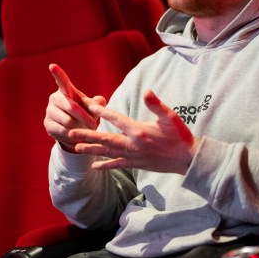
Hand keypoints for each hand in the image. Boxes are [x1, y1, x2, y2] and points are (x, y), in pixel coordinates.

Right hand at [43, 64, 106, 152]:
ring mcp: (49, 111)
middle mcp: (55, 98)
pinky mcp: (47, 123)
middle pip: (71, 107)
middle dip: (85, 117)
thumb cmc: (85, 115)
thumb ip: (98, 104)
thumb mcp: (93, 108)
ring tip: (84, 130)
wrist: (74, 131)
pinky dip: (72, 134)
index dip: (57, 73)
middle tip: (94, 126)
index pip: (62, 81)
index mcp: (66, 90)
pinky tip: (74, 134)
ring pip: (67, 121)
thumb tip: (99, 101)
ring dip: (79, 127)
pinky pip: (62, 130)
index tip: (52, 66)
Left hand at [69, 90, 198, 174]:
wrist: (188, 160)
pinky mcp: (137, 164)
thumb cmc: (180, 136)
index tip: (89, 107)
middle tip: (70, 132)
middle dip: (87, 135)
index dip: (103, 112)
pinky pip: (117, 164)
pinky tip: (94, 166)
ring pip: (108, 152)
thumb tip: (147, 91)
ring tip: (75, 147)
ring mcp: (134, 156)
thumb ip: (156, 105)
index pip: (116, 119)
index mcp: (139, 131)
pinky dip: (105, 165)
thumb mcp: (170, 117)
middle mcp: (133, 145)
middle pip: (105, 139)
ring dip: (91, 149)